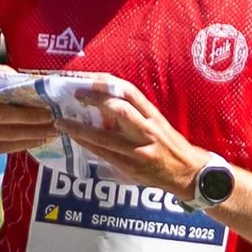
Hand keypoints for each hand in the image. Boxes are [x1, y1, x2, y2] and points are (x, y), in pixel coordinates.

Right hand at [0, 65, 60, 168]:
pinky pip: (4, 150)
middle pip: (7, 128)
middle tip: (56, 123)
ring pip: (8, 141)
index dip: (26, 113)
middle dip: (34, 126)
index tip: (47, 110)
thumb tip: (17, 74)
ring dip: (33, 137)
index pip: (1, 111)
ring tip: (53, 133)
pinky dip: (23, 145)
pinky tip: (38, 141)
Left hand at [53, 75, 205, 197]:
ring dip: (80, 128)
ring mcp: (138, 150)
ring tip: (62, 121)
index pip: (130, 92)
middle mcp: (147, 130)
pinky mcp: (130, 167)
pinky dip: (86, 145)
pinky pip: (103, 154)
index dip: (108, 83)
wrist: (188, 173)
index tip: (90, 77)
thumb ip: (136, 115)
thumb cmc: (171, 146)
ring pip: (105, 136)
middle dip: (94, 100)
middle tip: (75, 95)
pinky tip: (74, 138)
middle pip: (119, 110)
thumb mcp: (158, 124)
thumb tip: (105, 105)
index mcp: (154, 116)